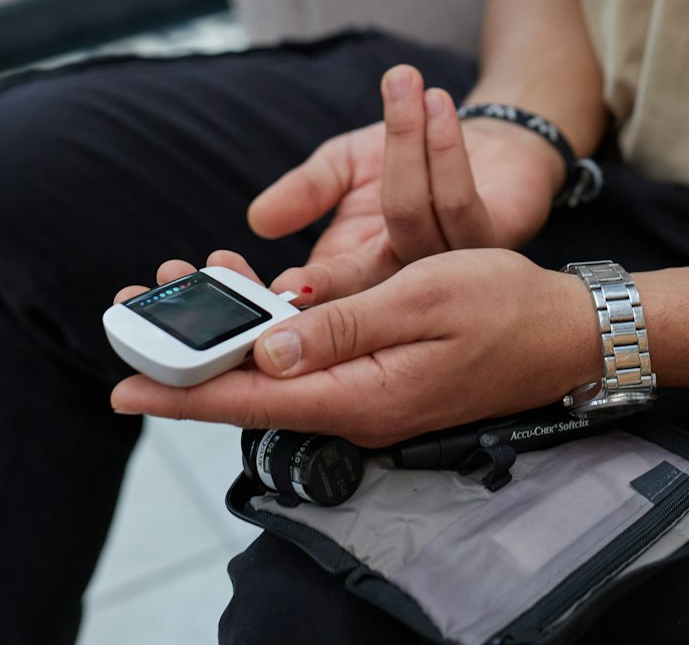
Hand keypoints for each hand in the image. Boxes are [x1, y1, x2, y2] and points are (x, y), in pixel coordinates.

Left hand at [111, 248, 600, 443]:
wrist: (565, 333)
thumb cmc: (504, 306)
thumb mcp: (423, 299)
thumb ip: (343, 327)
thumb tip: (268, 351)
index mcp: (363, 394)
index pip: (253, 399)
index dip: (183, 392)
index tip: (123, 385)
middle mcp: (356, 405)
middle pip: (252, 387)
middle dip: (189, 351)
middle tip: (135, 305)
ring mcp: (367, 395)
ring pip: (276, 371)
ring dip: (227, 332)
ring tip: (185, 282)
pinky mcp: (377, 378)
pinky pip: (307, 362)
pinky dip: (270, 329)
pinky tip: (255, 296)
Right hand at [248, 66, 562, 303]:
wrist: (491, 143)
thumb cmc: (412, 155)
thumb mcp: (345, 163)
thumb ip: (308, 188)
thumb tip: (258, 221)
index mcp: (359, 266)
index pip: (321, 292)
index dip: (297, 291)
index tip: (270, 285)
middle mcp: (402, 275)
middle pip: (361, 286)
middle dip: (329, 277)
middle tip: (294, 274)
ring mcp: (448, 265)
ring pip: (410, 218)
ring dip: (403, 143)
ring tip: (402, 80)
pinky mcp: (492, 238)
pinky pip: (458, 201)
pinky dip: (443, 145)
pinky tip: (437, 101)